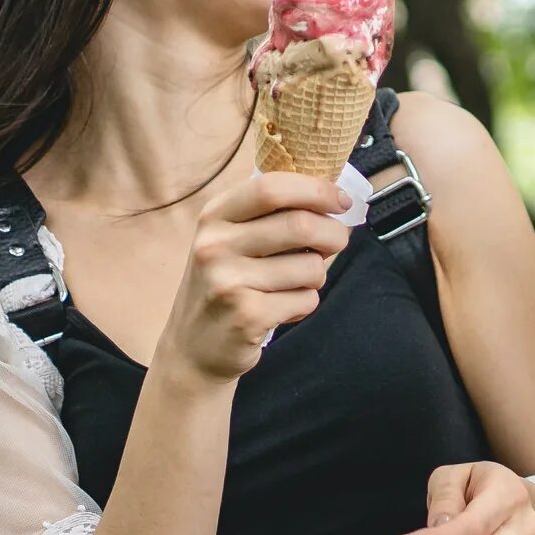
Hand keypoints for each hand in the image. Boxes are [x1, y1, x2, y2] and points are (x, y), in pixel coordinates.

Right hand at [156, 172, 352, 385]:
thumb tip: (333, 197)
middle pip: (300, 224)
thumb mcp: (231, 239)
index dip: (316, 190)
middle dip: (333, 233)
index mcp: (214, 216)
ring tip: (295, 284)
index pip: (272, 187)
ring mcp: (228, 282)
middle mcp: (215, 245)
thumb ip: (270, 214)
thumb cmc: (226, 283)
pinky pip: (306, 299)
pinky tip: (282, 309)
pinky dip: (305, 304)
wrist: (192, 347)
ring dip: (317, 275)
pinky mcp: (247, 316)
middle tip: (337, 242)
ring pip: (311, 267)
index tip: (342, 201)